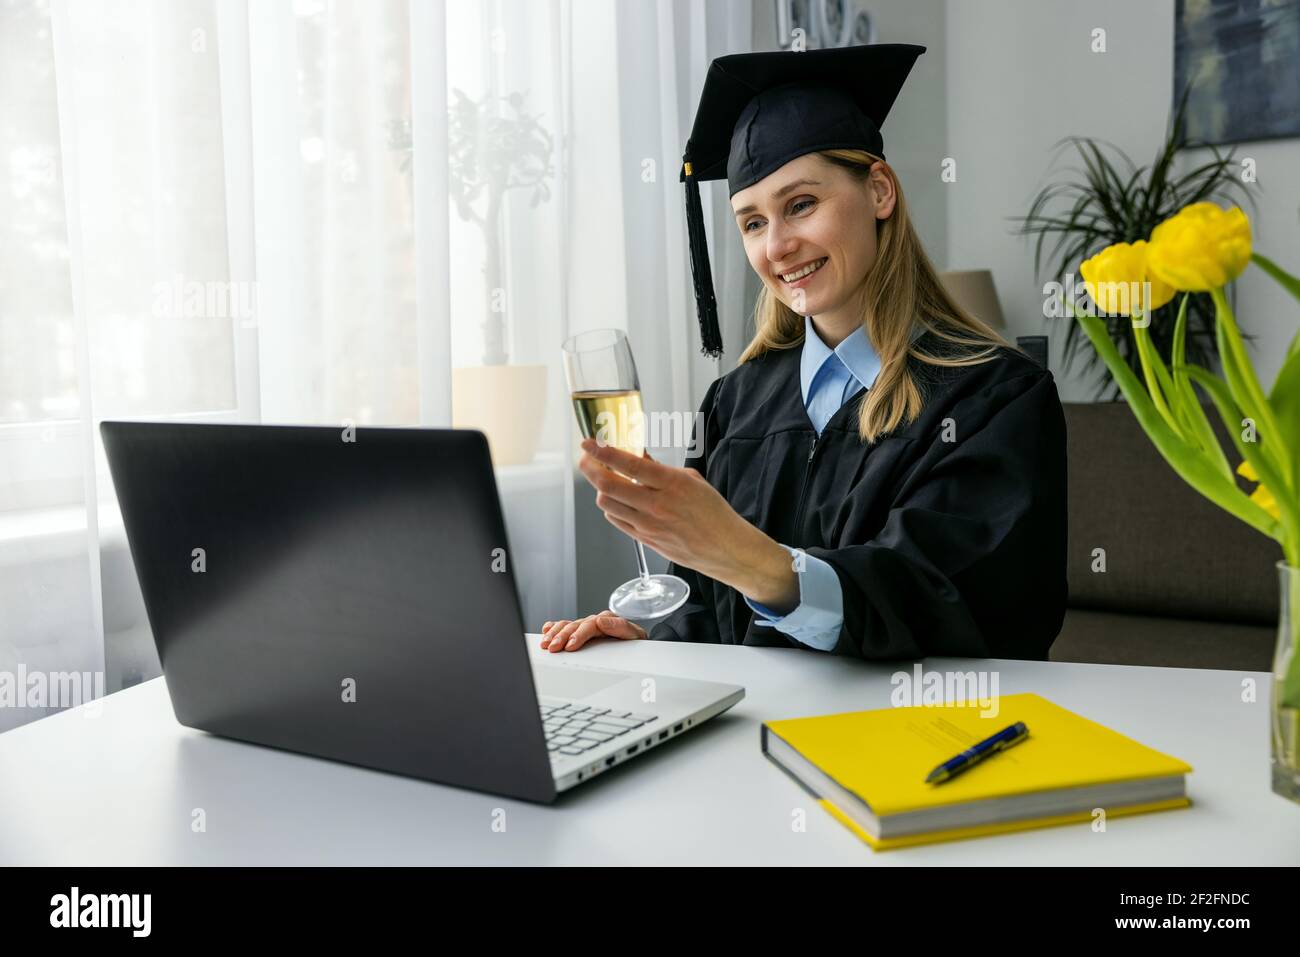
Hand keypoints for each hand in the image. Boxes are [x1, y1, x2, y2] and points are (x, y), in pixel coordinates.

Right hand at [540, 612, 646, 651]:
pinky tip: (546, 631)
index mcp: (608, 620)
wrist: (637, 647)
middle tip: (554, 647)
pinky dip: (554, 628)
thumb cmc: (635, 643)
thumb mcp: (634, 636)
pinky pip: (564, 626)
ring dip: (555, 634)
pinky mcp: (580, 632)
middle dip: (562, 636)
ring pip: (567, 626)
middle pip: (575, 626)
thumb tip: (601, 621)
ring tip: (546, 643)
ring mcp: (586, 626)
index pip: (590, 625)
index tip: (570, 645)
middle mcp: (595, 622)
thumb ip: (620, 627)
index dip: (579, 635)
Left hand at [576, 437, 749, 583]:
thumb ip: (661, 469)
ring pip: (607, 504)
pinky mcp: (645, 540)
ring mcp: (648, 525)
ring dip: (600, 489)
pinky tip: (617, 500)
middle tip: (585, 460)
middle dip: (590, 469)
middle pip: (608, 486)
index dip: (603, 452)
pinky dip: (611, 507)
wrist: (724, 548)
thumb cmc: (713, 512)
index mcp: (671, 484)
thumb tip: (638, 457)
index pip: (628, 464)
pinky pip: (617, 520)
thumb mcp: (692, 480)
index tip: (588, 444)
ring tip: (602, 479)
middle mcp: (656, 505)